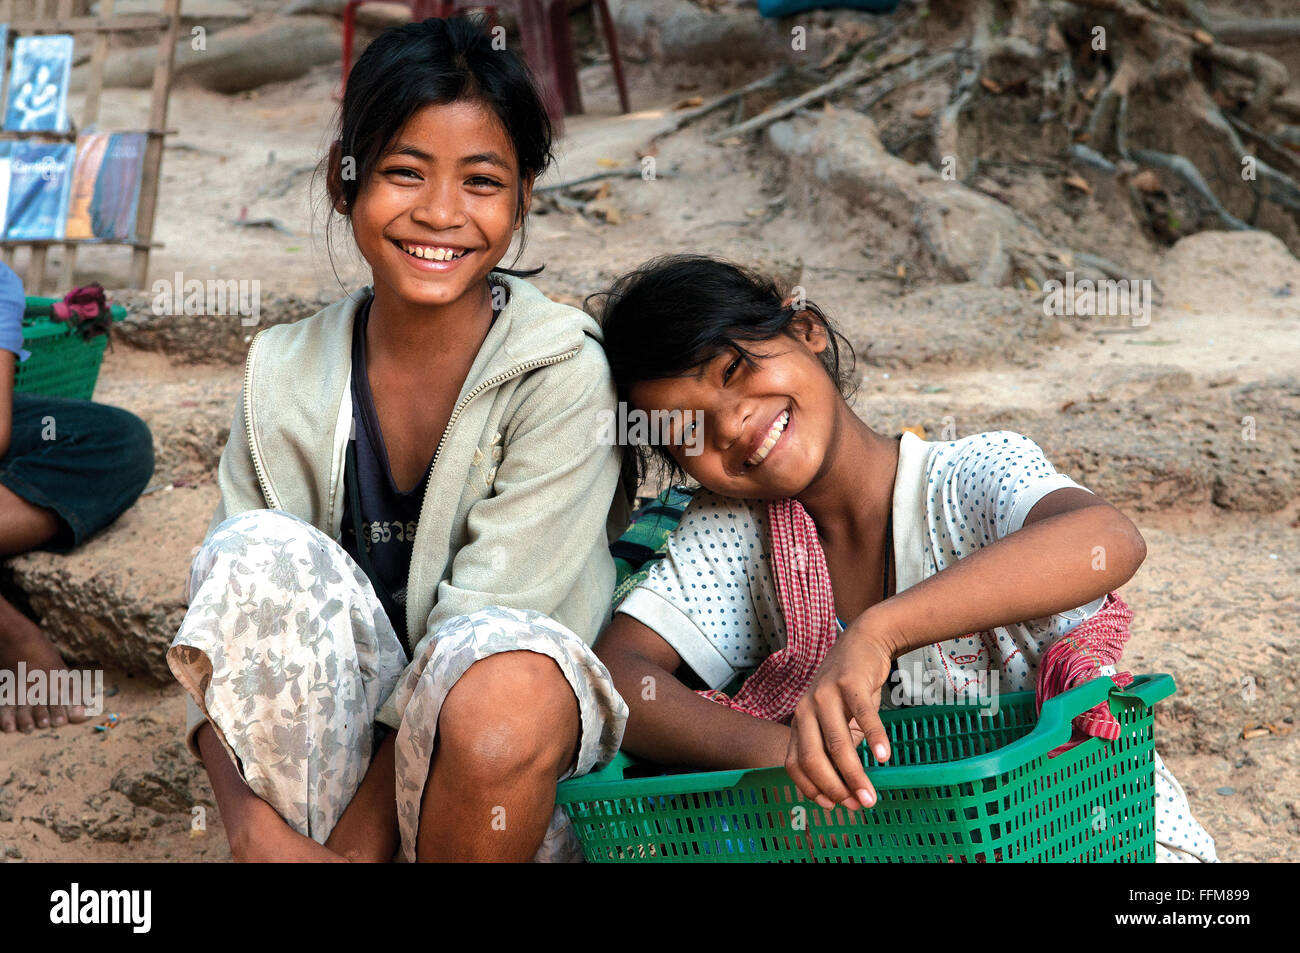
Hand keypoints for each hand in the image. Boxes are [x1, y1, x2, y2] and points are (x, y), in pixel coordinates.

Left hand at [785, 619, 897, 811]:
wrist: (863, 642)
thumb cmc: (849, 689)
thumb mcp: (835, 719)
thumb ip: (835, 749)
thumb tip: (846, 788)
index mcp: (799, 722)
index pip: (794, 763)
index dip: (811, 788)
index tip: (833, 807)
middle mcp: (805, 709)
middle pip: (812, 757)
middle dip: (834, 788)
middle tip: (856, 806)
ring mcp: (825, 694)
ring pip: (837, 743)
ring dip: (854, 774)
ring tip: (870, 796)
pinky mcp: (849, 682)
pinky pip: (863, 716)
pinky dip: (874, 739)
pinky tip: (884, 758)